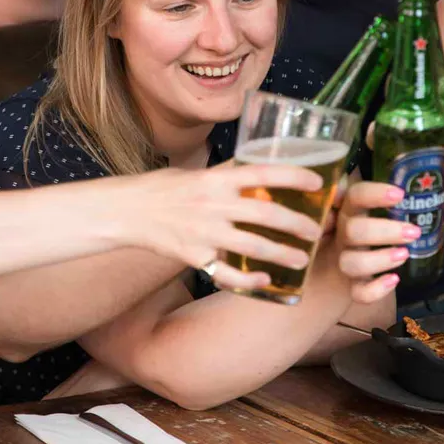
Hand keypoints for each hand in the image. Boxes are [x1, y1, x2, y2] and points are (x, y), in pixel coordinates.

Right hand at [124, 164, 325, 291]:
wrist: (125, 212)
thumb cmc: (163, 188)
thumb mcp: (197, 172)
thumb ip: (229, 172)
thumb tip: (262, 161)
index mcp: (216, 178)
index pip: (263, 171)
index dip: (294, 175)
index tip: (318, 183)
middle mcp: (213, 203)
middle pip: (265, 213)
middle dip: (298, 223)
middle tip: (318, 231)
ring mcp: (204, 232)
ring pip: (253, 246)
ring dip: (282, 254)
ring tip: (302, 260)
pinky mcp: (194, 256)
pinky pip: (227, 273)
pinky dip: (248, 280)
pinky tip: (265, 282)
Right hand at [333, 181, 416, 303]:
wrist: (344, 264)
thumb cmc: (371, 228)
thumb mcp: (376, 209)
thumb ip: (396, 198)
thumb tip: (440, 185)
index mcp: (351, 209)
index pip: (355, 196)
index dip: (374, 194)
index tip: (400, 194)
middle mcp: (344, 234)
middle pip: (354, 230)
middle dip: (385, 230)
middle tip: (414, 231)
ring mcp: (345, 259)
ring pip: (352, 262)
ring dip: (380, 258)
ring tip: (405, 254)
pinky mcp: (351, 285)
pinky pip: (358, 292)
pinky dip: (375, 289)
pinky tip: (394, 281)